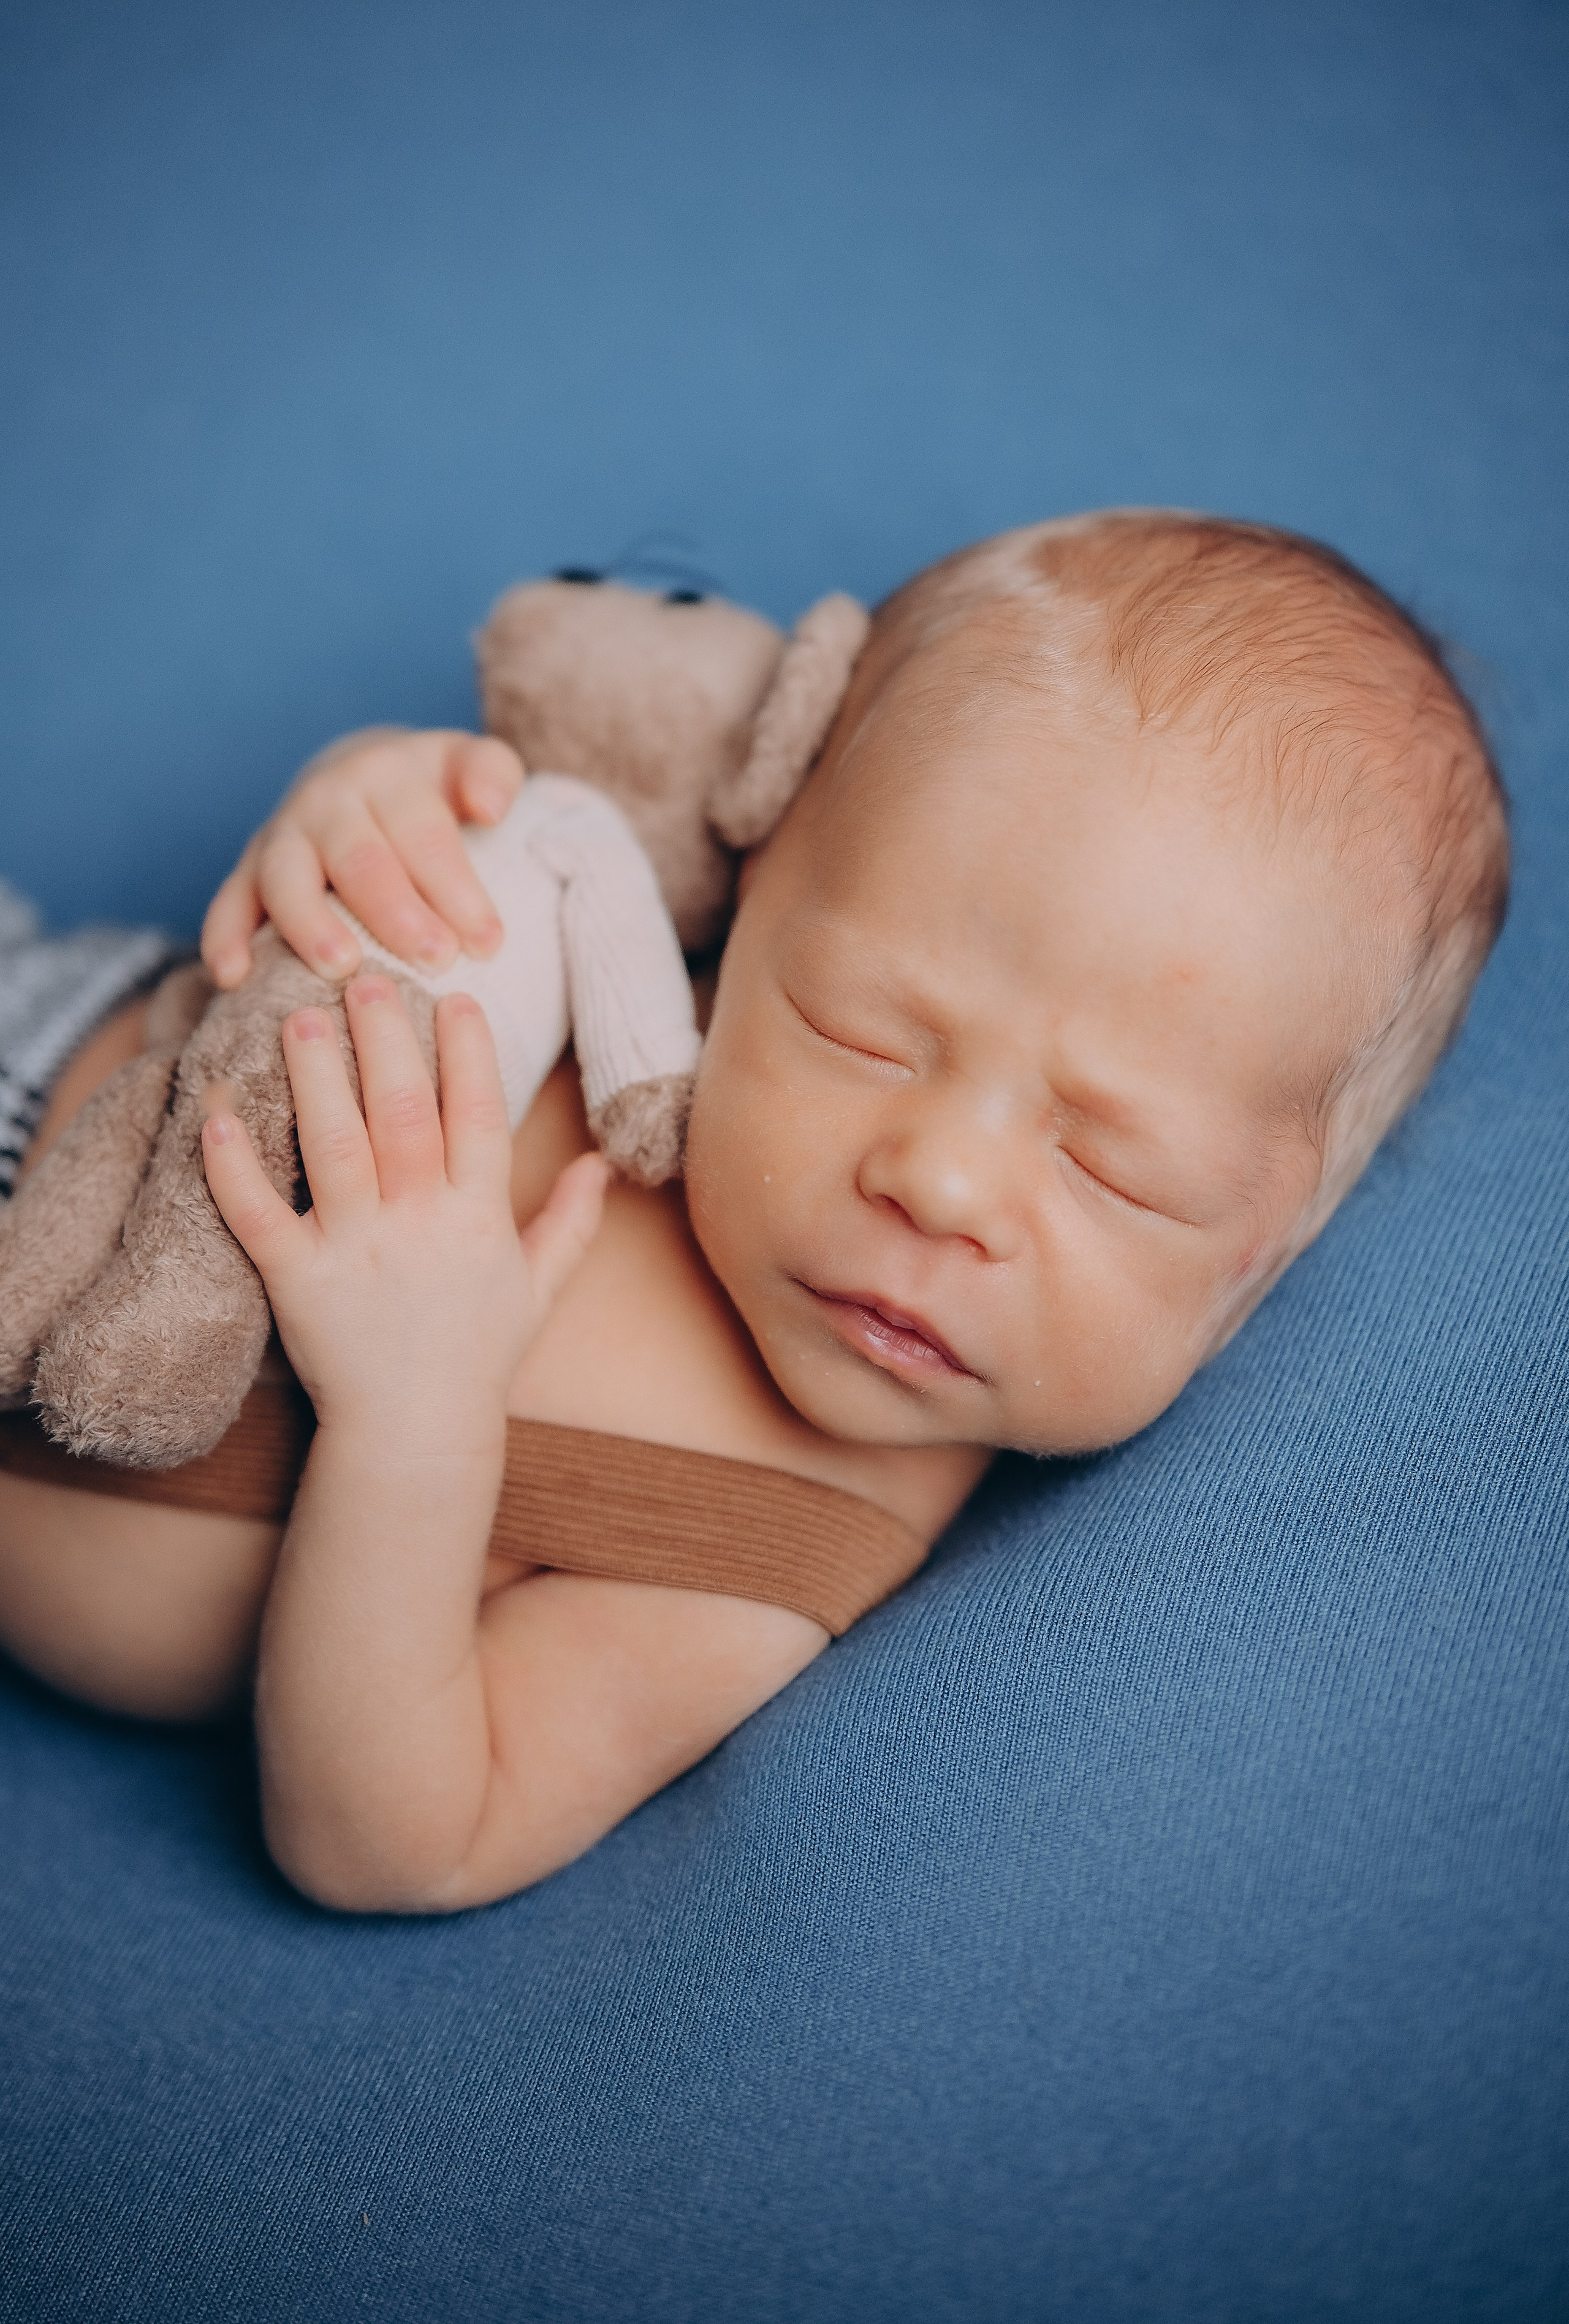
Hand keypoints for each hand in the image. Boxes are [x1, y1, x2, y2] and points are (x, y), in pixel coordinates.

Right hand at [201, 730, 524, 990]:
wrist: (359, 774)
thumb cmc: (429, 787)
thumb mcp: (467, 762)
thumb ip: (491, 774)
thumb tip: (492, 809)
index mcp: (387, 775)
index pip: (424, 834)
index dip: (457, 889)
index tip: (488, 943)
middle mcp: (328, 800)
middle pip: (360, 858)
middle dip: (396, 913)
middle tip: (436, 960)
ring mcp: (283, 834)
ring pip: (287, 877)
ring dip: (309, 923)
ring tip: (341, 966)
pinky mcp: (248, 869)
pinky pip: (228, 901)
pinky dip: (224, 937)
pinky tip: (232, 977)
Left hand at [201, 976, 606, 1453]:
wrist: (415, 1435)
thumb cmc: (476, 1359)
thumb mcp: (537, 1290)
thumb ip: (568, 1222)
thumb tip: (602, 1166)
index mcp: (478, 1219)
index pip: (476, 1116)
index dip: (467, 1053)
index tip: (455, 997)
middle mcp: (418, 1225)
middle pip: (401, 1113)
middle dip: (383, 1039)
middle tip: (363, 974)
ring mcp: (354, 1250)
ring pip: (332, 1146)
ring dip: (314, 1076)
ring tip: (298, 1016)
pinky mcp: (294, 1281)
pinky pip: (258, 1214)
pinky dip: (234, 1164)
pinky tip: (219, 1110)